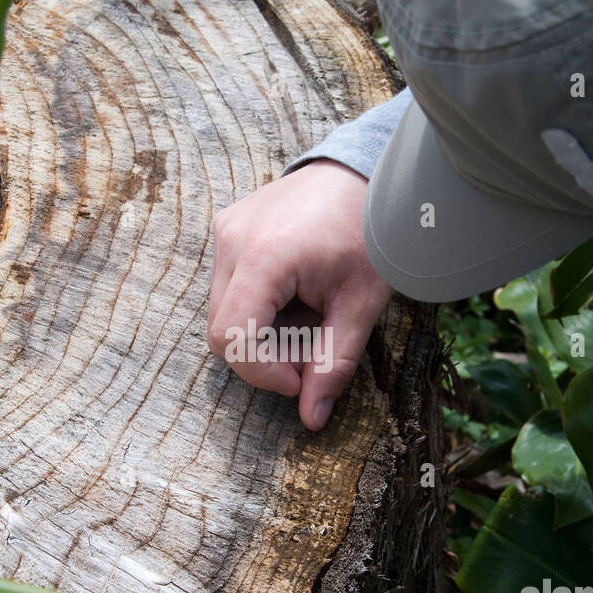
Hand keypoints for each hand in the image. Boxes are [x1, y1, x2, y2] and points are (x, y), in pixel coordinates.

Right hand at [208, 159, 392, 430]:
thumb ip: (334, 363)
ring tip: (306, 314)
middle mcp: (233, 240)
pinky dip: (257, 305)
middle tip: (310, 348)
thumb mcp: (360, 305)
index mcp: (265, 257)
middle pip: (222, 330)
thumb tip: (313, 420)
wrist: (366, 172)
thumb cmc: (370, 235)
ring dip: (261, 330)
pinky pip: (228, 286)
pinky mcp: (227, 227)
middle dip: (264, 355)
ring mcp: (226, 230)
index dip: (263, 372)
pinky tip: (294, 294)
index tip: (302, 376)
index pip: (232, 339)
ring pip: (223, 311)